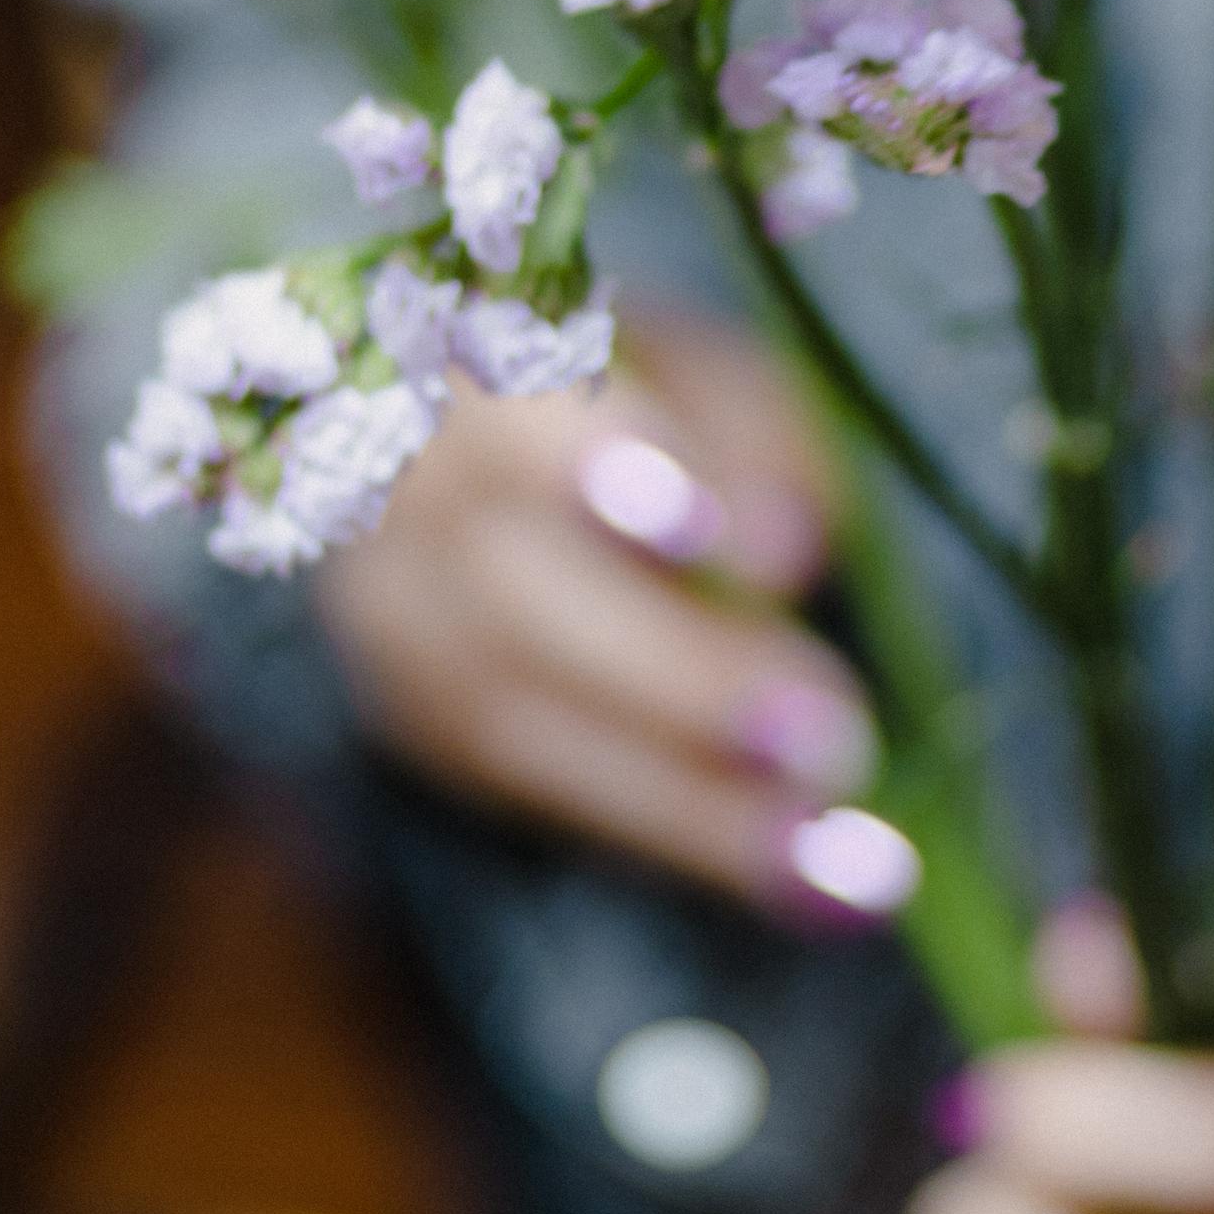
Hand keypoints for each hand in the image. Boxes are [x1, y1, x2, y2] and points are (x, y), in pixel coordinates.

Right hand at [315, 311, 890, 921]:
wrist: (479, 439)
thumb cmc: (635, 382)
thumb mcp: (711, 367)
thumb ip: (752, 433)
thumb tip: (783, 552)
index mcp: (459, 345)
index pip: (505, 397)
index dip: (606, 460)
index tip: (725, 535)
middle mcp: (386, 478)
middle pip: (506, 590)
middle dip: (680, 677)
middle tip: (833, 741)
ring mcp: (379, 605)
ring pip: (505, 719)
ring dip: (682, 800)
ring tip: (833, 853)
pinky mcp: (404, 711)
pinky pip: (520, 787)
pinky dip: (657, 827)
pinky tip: (784, 868)